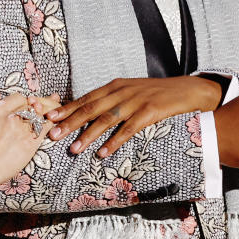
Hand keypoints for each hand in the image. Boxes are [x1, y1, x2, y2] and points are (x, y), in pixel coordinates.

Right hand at [0, 92, 50, 187]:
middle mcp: (13, 118)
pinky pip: (45, 128)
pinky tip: (47, 124)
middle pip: (30, 105)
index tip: (21, 106)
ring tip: (42, 114)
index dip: (21, 101)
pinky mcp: (31, 144)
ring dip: (42, 113)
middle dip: (33, 106)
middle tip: (35, 107)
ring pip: (40, 115)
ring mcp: (23, 131)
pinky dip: (48, 123)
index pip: (19, 97)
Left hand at [44, 76, 221, 158]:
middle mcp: (122, 91)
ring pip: (106, 119)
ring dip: (88, 135)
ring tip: (73, 148)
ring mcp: (136, 101)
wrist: (189, 90)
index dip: (67, 108)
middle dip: (70, 122)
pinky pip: (128, 129)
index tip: (49, 117)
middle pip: (91, 108)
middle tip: (52, 135)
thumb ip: (112, 100)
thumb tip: (90, 114)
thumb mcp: (132, 91)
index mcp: (115, 85)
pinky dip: (114, 142)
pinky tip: (102, 153)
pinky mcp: (150, 112)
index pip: (86, 98)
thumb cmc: (158, 94)